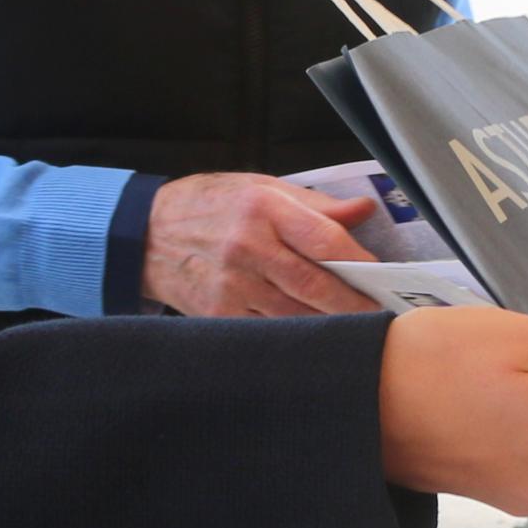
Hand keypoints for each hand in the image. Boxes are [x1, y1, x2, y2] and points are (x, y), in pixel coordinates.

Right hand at [144, 174, 377, 316]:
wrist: (146, 235)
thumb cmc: (212, 206)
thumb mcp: (261, 187)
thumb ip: (315, 204)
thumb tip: (364, 211)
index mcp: (263, 208)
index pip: (324, 239)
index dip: (360, 262)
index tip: (382, 277)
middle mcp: (247, 247)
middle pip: (315, 284)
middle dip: (355, 304)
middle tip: (382, 314)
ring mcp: (231, 285)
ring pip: (295, 315)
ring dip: (330, 325)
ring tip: (358, 330)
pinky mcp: (217, 314)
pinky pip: (268, 332)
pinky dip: (295, 336)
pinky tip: (315, 339)